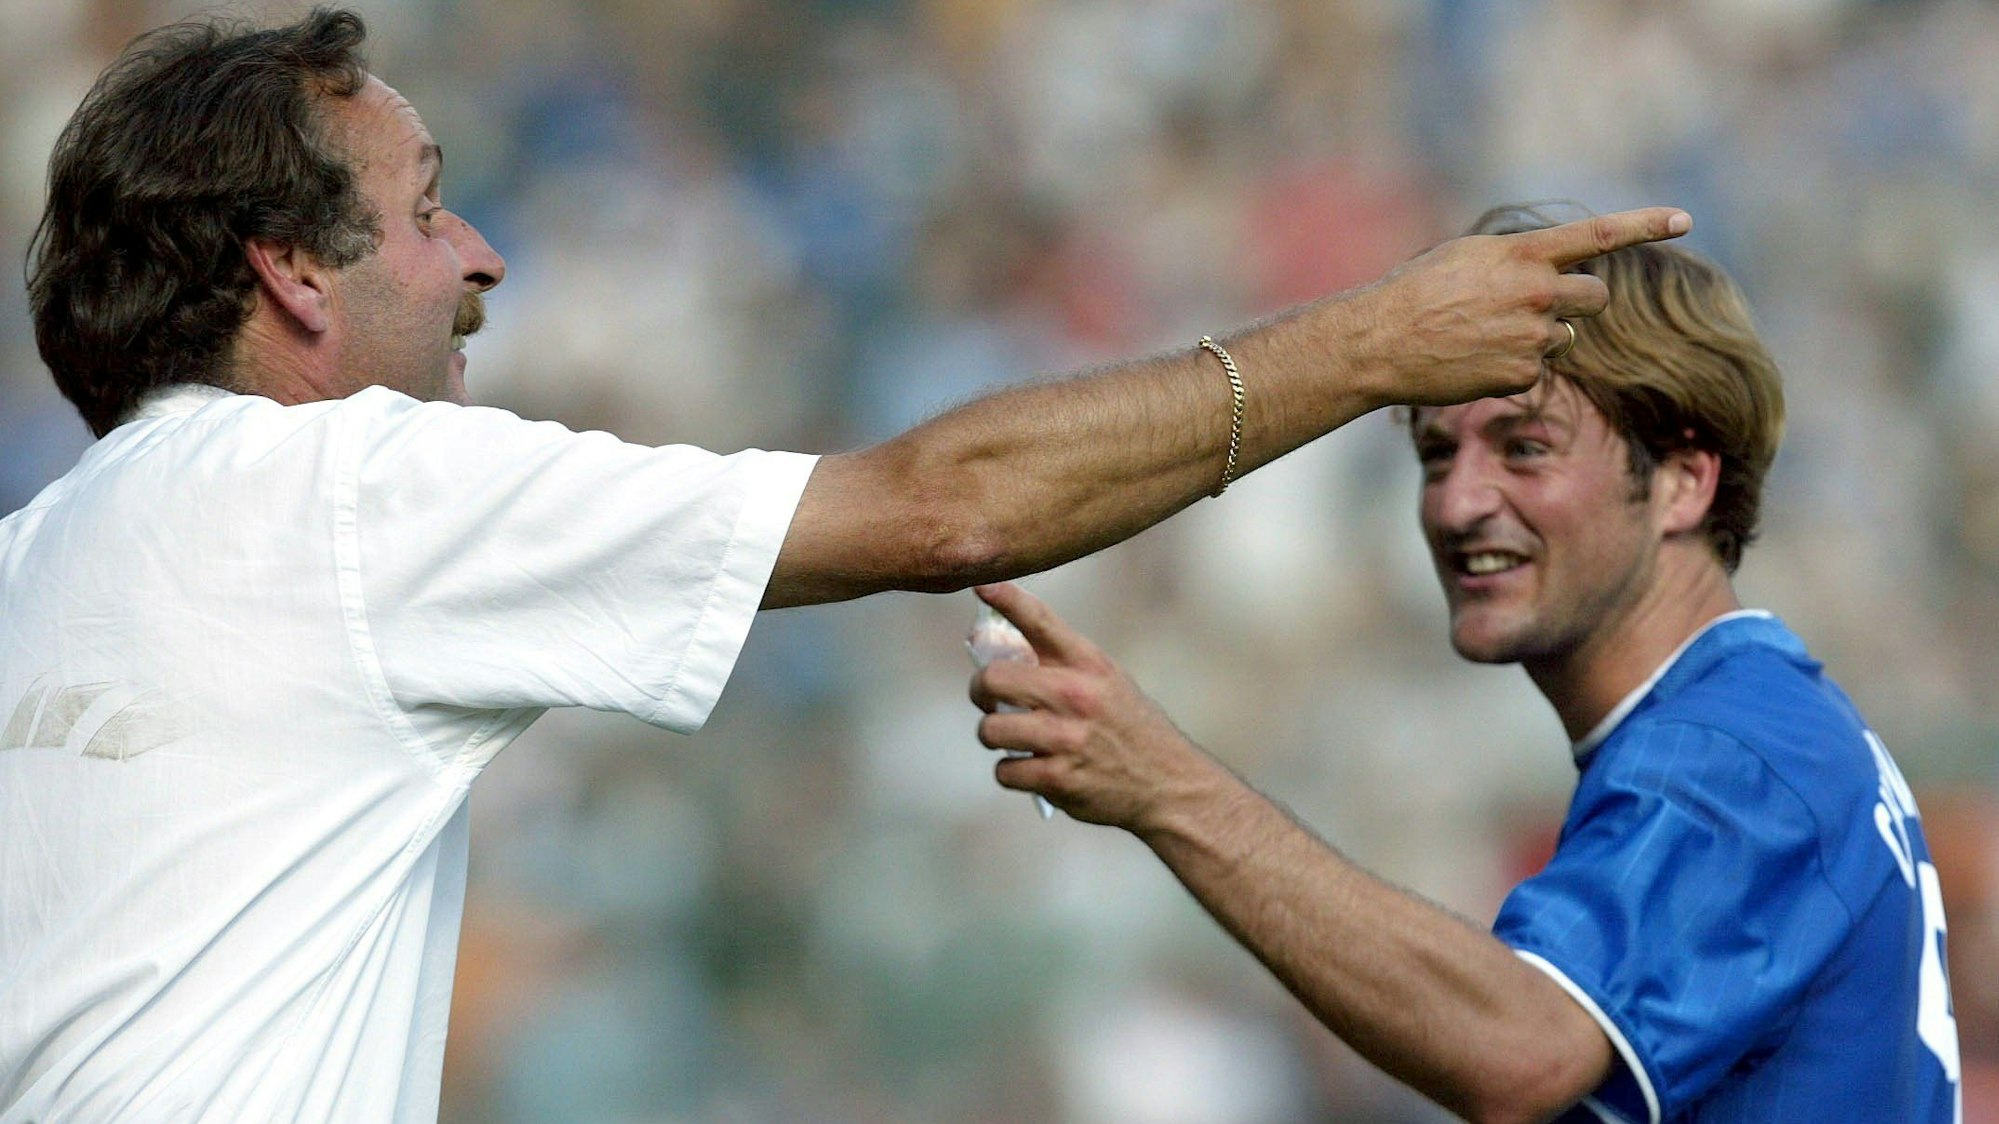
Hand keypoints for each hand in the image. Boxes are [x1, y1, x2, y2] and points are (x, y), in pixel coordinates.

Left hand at [967, 582, 1226, 832]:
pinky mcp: (1058, 779)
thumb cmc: (1130, 727)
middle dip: (981, 691)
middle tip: (989, 701)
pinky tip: (1032, 768)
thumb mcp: (1107, 679)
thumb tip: (998, 648)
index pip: (1040, 621)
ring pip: (990, 730)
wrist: (1169, 782)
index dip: (1007, 599)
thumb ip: (1061, 664)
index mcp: (1088, 663)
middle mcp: (1075, 695)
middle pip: (993, 679)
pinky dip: (1012, 772)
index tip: (983, 586)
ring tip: (1012, 738)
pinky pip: (1004, 771)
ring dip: (994, 736)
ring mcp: (1065, 738)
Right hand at [1346, 207, 1691, 406]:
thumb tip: (1550, 269)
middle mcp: (1538, 293)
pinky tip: (1475, 361)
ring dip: (1539, 336)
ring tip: (1485, 336)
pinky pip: (1537, 369)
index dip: (1645, 224)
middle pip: (1596, 297)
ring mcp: (1533, 337)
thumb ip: (1518, 258)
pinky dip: (1513, 367)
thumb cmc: (1416, 291)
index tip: (1684, 219)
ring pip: (1565, 337)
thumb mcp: (1468, 255)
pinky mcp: (1523, 375)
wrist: (1382, 343)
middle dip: (1578, 302)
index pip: (1599, 235)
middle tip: (1538, 306)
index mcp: (1525, 254)